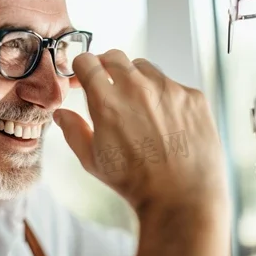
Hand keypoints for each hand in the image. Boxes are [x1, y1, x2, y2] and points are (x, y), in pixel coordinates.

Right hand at [53, 49, 228, 213]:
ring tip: (140, 107)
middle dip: (106, 67)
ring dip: (137, 79)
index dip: (82, 68)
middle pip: (115, 56)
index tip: (84, 77)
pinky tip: (167, 122)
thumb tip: (61, 114)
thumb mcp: (93, 161)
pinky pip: (174, 85)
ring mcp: (169, 89)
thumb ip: (73, 131)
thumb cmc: (135, 183)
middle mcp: (138, 88)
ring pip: (146, 68)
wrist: (182, 198)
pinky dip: (166, 97)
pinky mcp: (193, 96)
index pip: (87, 61)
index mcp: (107, 101)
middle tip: (108, 85)